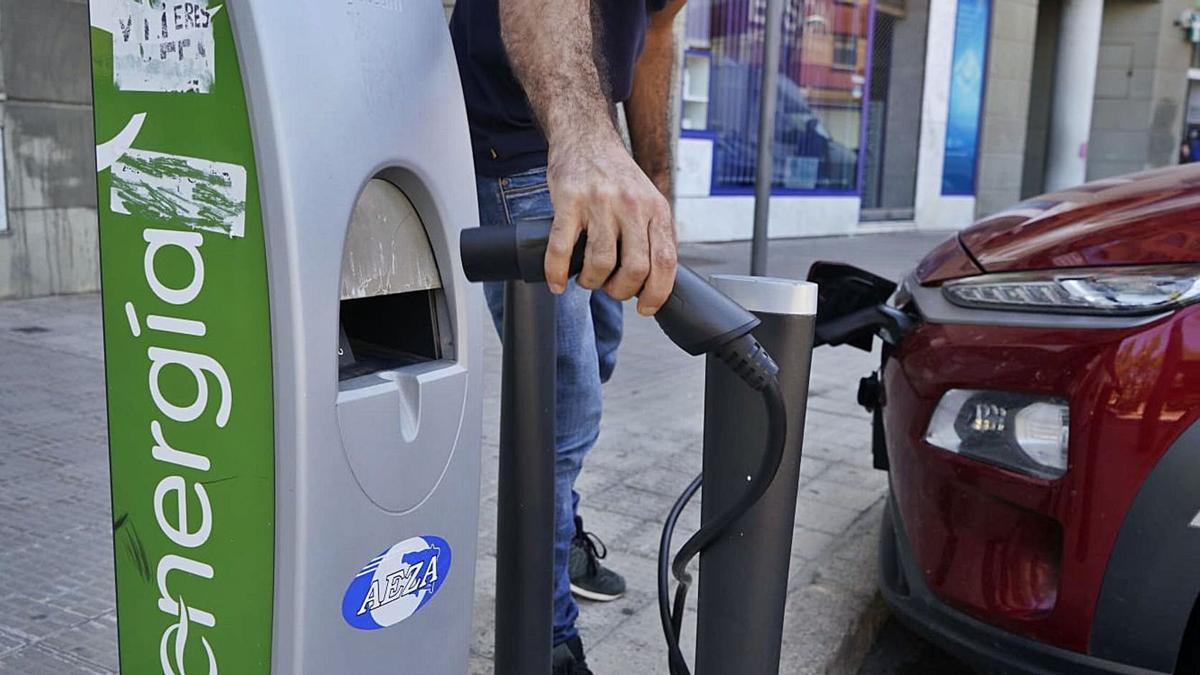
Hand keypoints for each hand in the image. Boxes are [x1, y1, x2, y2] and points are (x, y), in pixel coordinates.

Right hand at [544, 131, 677, 315]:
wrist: (586, 137)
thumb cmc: (615, 175)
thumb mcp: (647, 199)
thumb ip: (653, 234)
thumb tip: (656, 279)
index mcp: (656, 209)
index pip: (665, 261)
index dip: (657, 293)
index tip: (646, 307)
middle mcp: (632, 206)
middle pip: (635, 268)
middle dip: (621, 290)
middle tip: (611, 288)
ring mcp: (600, 202)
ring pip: (601, 263)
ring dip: (592, 282)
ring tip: (587, 278)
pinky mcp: (569, 200)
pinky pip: (561, 248)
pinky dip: (557, 273)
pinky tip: (557, 282)